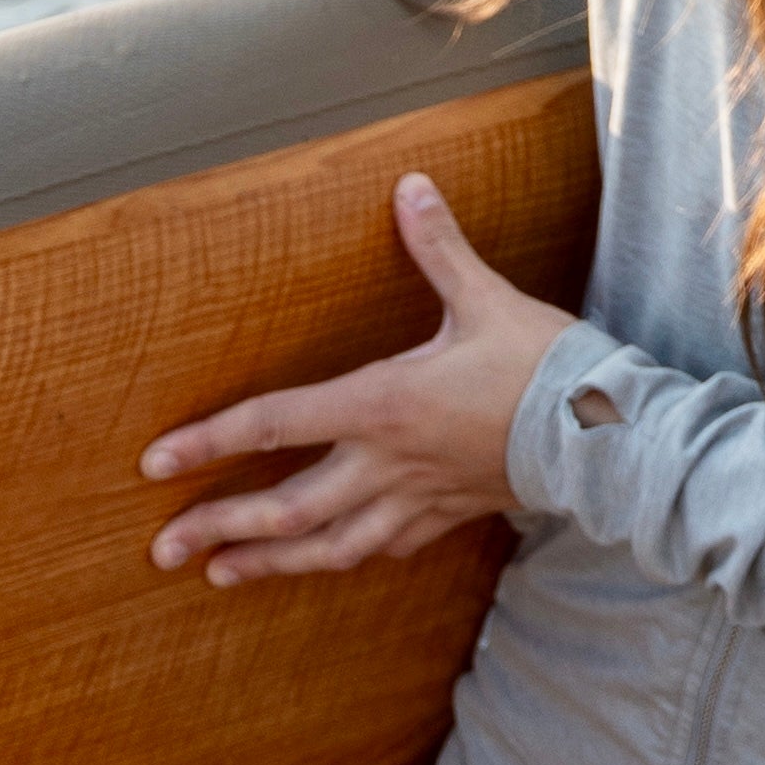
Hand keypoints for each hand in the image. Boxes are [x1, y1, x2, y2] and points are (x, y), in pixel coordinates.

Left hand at [141, 172, 568, 584]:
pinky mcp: (445, 517)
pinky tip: (316, 565)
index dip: (210, 442)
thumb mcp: (485, 299)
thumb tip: (408, 187)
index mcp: (382, 405)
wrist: (608, 438)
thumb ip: (437, 247)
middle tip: (162, 550)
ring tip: (218, 577)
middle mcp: (386, 463)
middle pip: (285, 510)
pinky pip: (379, 549)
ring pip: (326, 548)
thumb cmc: (546, 367)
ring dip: (269, 565)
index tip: (155, 463)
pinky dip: (339, 558)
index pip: (276, 423)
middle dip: (220, 529)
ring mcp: (413, 499)